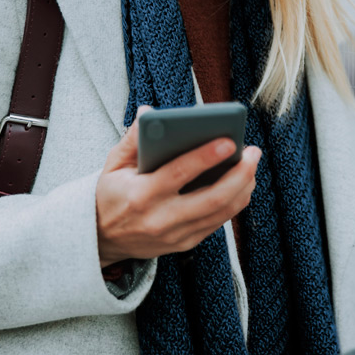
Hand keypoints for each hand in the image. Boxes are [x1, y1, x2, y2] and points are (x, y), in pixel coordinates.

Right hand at [95, 106, 260, 267]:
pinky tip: (243, 183)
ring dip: (244, 187)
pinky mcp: (185, 244)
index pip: (179, 174)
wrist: (101, 239)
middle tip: (253, 152)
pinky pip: (218, 223)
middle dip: (240, 174)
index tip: (230, 141)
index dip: (206, 157)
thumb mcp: (113, 165)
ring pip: (221, 213)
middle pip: (212, 199)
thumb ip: (131, 138)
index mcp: (141, 195)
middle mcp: (160, 219)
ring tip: (251, 165)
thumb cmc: (111, 194)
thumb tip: (149, 111)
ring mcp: (175, 235)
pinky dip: (235, 202)